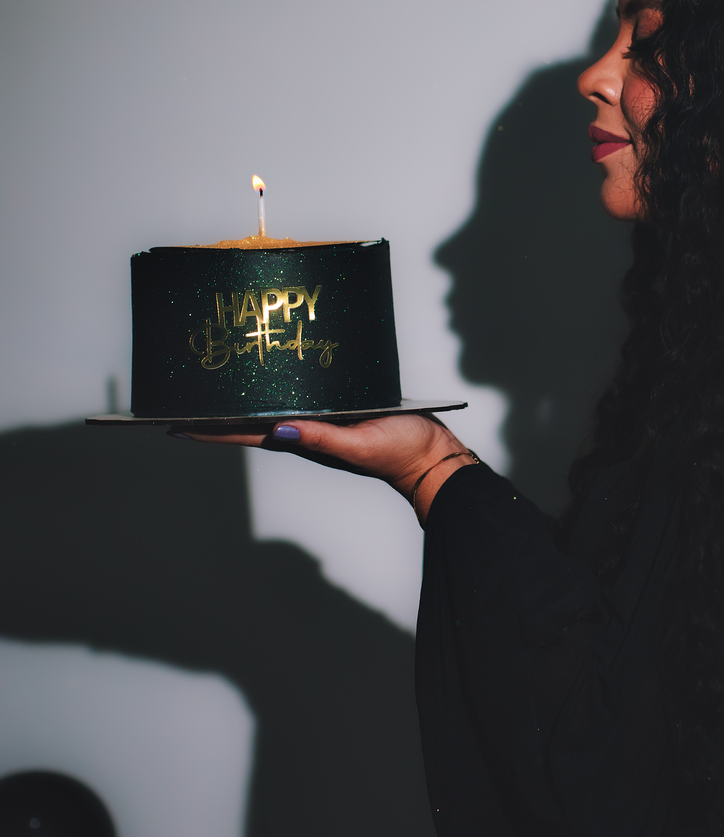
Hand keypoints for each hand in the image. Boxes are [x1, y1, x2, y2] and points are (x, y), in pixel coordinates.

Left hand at [179, 414, 475, 520]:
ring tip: (218, 386)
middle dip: (220, 414)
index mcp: (305, 442)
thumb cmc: (400, 453)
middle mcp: (307, 432)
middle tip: (187, 397)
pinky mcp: (341, 412)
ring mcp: (322, 423)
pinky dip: (281, 391)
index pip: (245, 436)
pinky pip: (302, 400)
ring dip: (245, 402)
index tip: (176, 425)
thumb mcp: (359, 444)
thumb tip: (277, 432)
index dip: (210, 431)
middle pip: (252, 423)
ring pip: (273, 409)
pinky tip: (275, 380)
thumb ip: (321, 439)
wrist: (433, 457)